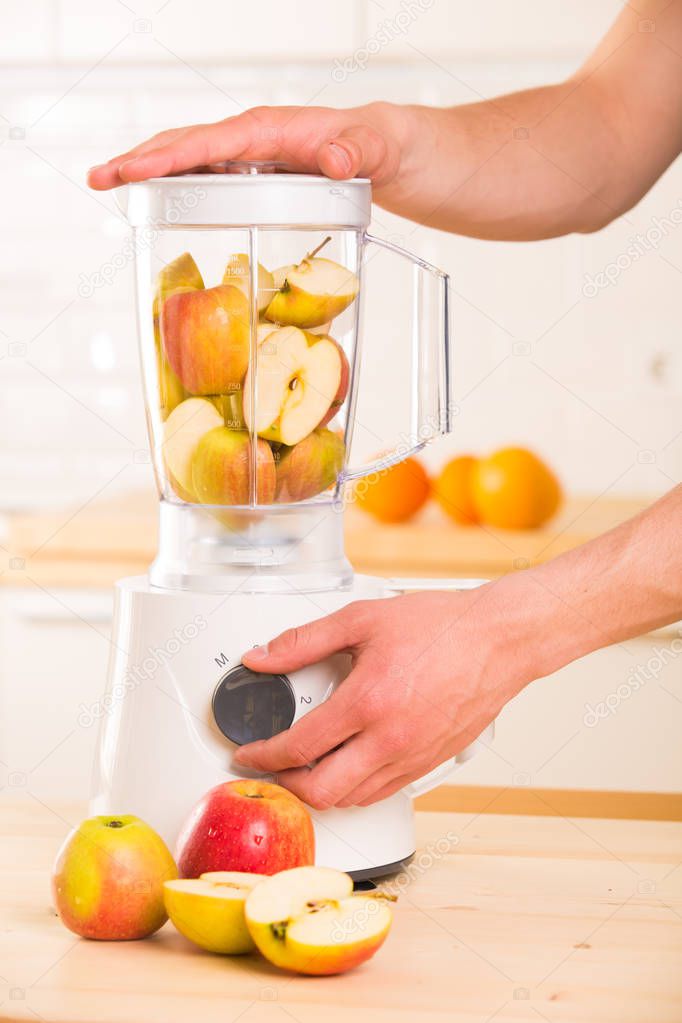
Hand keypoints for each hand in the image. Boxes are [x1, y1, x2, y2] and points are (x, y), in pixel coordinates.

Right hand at [87, 102, 412, 201]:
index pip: (212, 142)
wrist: (397, 153)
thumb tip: (335, 160)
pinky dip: (178, 187)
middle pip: (187, 145)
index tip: (134, 170)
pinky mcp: (256, 177)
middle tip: (99, 180)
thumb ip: (359, 151)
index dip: (171, 157)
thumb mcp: (380, 149)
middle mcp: (256, 141)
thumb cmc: (387, 148)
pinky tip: (157, 205)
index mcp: (273, 132)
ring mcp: (253, 159)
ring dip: (150, 172)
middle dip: (141, 160)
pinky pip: (208, 178)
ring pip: (191, 160)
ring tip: (110, 187)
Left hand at [234, 581, 535, 808]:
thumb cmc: (442, 627)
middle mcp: (390, 739)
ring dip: (320, 792)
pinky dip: (354, 789)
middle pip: (321, 791)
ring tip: (303, 770)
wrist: (500, 639)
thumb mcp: (362, 619)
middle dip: (285, 786)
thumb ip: (304, 640)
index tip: (249, 752)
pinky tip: (345, 769)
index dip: (262, 755)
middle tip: (270, 769)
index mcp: (368, 702)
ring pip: (352, 799)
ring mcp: (412, 757)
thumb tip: (262, 657)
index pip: (298, 747)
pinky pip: (381, 792)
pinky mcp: (429, 764)